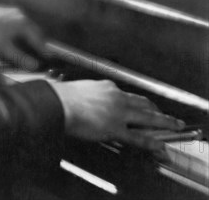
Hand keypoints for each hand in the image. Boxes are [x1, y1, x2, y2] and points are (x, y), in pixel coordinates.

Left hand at [0, 0, 44, 69]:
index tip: (48, 62)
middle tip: (38, 58)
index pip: (40, 41)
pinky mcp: (2, 12)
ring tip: (24, 51)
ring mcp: (11, 12)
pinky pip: (17, 24)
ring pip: (25, 28)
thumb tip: (35, 66)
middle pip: (35, 33)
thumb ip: (20, 58)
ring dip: (28, 40)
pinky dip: (18, 34)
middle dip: (37, 46)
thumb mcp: (3, 49)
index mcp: (24, 24)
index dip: (44, 53)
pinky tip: (10, 41)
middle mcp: (20, 16)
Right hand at [51, 79, 183, 150]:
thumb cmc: (63, 97)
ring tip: (174, 125)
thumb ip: (90, 94)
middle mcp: (116, 97)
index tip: (144, 105)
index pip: (128, 95)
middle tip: (166, 115)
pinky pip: (138, 136)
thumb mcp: (80, 89)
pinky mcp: (115, 128)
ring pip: (147, 117)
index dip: (139, 102)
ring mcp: (118, 112)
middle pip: (143, 103)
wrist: (58, 103)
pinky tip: (159, 146)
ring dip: (164, 121)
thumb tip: (89, 99)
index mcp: (107, 87)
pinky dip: (151, 141)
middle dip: (157, 109)